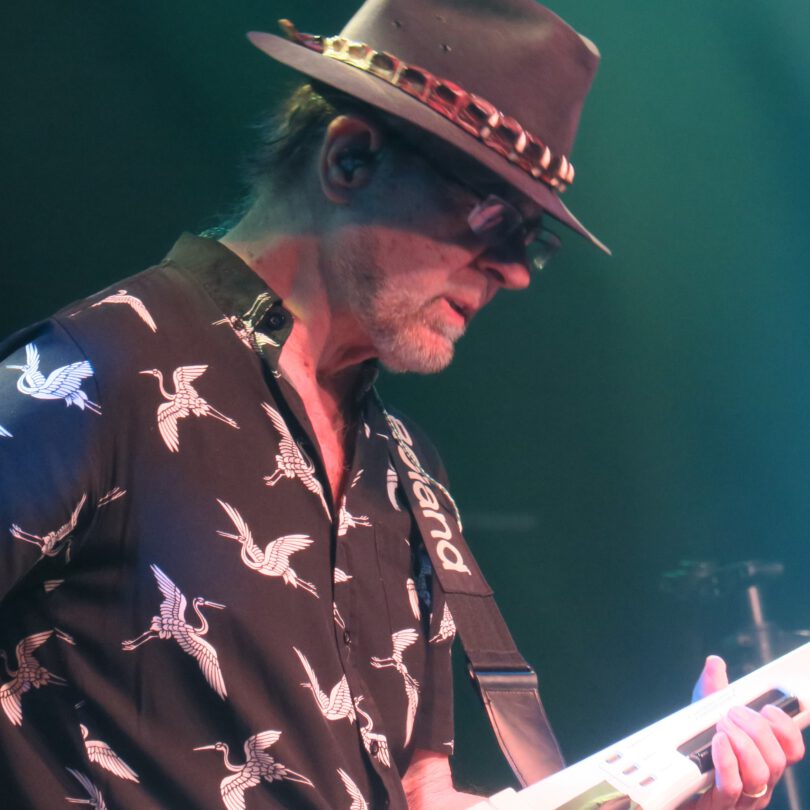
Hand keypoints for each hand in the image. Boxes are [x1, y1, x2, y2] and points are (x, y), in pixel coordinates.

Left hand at [684, 655, 804, 807]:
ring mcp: (740, 797)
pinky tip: (717, 742)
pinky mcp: (719, 805)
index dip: (787, 729)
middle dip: (757, 729)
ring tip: (721, 726)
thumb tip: (714, 663)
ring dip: (742, 743)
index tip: (768, 708)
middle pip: (778, 760)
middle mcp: (757, 781)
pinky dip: (726, 760)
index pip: (792, 750)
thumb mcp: (703, 716)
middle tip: (733, 713)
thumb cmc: (692, 751)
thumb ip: (712, 691)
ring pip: (760, 774)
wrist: (668, 782)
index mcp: (760, 759)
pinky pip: (731, 786)